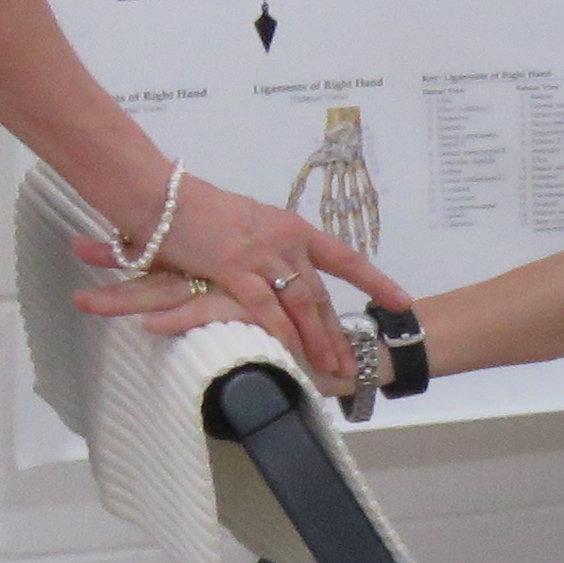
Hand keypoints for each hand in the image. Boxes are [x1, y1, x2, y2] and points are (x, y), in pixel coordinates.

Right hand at [72, 178, 399, 390]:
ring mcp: (262, 253)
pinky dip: (281, 330)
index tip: (402, 302)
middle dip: (338, 332)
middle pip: (321, 293)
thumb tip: (279, 275)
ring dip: (317, 339)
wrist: (161, 195)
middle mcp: (286, 240)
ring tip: (330, 367)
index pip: (345, 258)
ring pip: (302, 303)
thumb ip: (266, 252)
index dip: (376, 281)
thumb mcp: (246, 227)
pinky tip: (292, 352)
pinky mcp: (234, 266)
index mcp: (293, 229)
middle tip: (354, 362)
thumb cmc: (196, 211)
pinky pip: (265, 306)